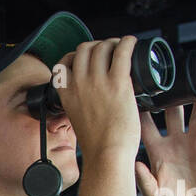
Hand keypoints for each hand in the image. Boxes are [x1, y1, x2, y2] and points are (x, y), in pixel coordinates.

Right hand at [55, 36, 140, 158]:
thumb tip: (95, 94)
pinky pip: (122, 51)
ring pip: (102, 47)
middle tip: (109, 50)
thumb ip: (81, 102)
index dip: (76, 56)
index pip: (63, 63)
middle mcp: (79, 83)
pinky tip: (132, 42)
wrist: (106, 154)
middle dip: (97, 46)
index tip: (87, 58)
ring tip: (121, 47)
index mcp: (66, 93)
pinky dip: (127, 42)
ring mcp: (97, 81)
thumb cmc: (97, 143)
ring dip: (112, 42)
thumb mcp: (77, 119)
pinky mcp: (117, 82)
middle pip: (84, 49)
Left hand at [135, 100, 195, 195]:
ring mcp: (193, 146)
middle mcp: (174, 144)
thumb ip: (144, 181)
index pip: (147, 127)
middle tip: (168, 83)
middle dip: (170, 100)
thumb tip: (134, 164)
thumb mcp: (154, 195)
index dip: (141, 113)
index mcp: (157, 152)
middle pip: (171, 116)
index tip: (138, 95)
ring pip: (195, 120)